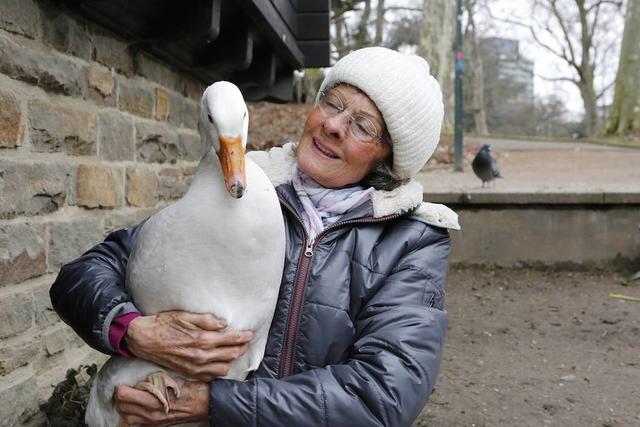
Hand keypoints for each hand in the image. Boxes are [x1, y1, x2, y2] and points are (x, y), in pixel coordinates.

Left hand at [114, 378, 208, 425]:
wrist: (206, 402)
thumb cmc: (192, 387)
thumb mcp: (172, 376)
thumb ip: (154, 376)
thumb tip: (140, 369)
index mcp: (153, 399)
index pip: (124, 396)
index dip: (120, 388)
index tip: (124, 382)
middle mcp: (151, 413)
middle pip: (122, 407)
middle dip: (120, 398)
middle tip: (125, 388)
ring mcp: (153, 421)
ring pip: (127, 417)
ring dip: (125, 408)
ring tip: (130, 398)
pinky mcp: (157, 425)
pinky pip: (137, 423)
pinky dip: (133, 415)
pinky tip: (138, 407)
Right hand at [125, 311, 252, 380]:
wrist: (144, 339)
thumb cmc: (164, 324)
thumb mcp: (185, 315)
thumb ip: (207, 320)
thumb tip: (224, 324)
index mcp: (201, 339)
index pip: (231, 340)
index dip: (243, 336)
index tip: (249, 333)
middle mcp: (200, 355)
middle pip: (231, 354)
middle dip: (241, 347)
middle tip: (246, 340)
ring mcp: (195, 367)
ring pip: (223, 367)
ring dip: (232, 359)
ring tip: (235, 350)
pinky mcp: (189, 373)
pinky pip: (211, 376)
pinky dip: (219, 369)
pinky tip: (221, 362)